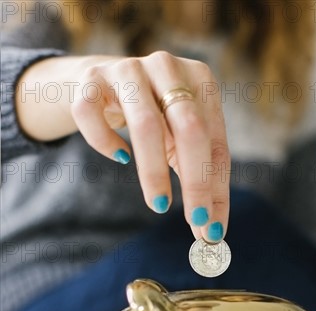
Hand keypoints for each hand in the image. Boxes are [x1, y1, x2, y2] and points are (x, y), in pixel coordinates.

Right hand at [17, 52, 229, 241]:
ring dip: (154, 172)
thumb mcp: (181, 140)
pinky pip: (94, 115)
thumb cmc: (154, 116)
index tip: (212, 227)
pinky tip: (120, 157)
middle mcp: (168, 68)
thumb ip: (197, 176)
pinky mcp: (91, 78)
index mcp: (201, 80)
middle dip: (196, 182)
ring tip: (160, 205)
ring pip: (146, 124)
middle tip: (196, 220)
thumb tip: (209, 229)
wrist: (104, 81)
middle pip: (190, 129)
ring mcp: (128, 69)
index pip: (216, 142)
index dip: (216, 187)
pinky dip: (106, 142)